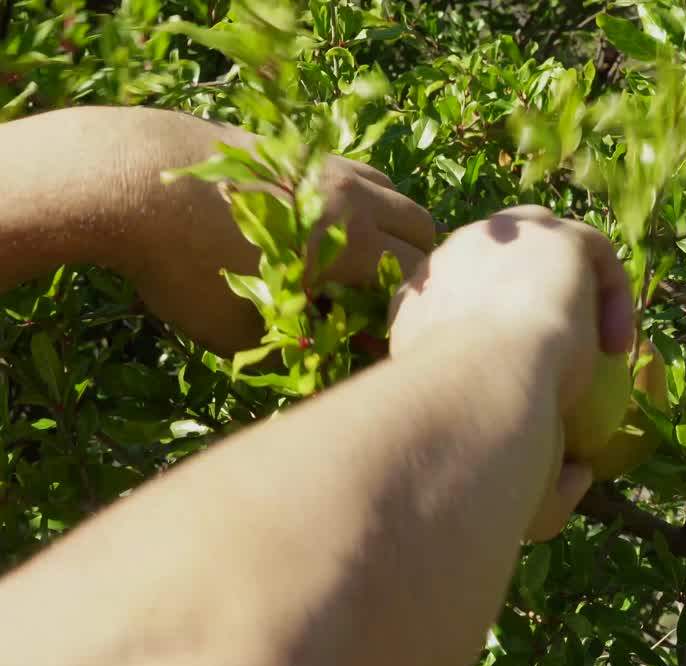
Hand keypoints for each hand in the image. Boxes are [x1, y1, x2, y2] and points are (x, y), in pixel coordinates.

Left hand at [90, 106, 435, 355]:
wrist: (129, 181)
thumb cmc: (185, 267)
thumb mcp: (240, 331)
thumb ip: (296, 350)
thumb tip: (327, 364)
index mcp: (352, 244)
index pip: (419, 278)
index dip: (410, 312)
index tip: (385, 335)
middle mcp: (353, 196)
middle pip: (422, 226)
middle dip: (414, 264)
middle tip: (381, 296)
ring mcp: (325, 164)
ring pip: (390, 190)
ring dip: (390, 224)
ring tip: (356, 255)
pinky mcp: (294, 147)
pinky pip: (350, 170)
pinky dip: (356, 198)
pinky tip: (314, 221)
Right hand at [388, 206, 634, 540]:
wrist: (479, 392)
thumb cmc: (467, 434)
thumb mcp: (481, 454)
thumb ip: (526, 469)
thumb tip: (576, 477)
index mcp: (416, 306)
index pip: (459, 306)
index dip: (499, 341)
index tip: (535, 389)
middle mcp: (450, 261)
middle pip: (505, 270)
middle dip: (539, 306)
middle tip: (576, 364)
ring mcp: (497, 238)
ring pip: (550, 252)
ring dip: (582, 299)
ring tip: (607, 355)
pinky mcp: (546, 230)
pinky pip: (592, 251)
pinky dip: (614, 294)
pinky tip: (621, 344)